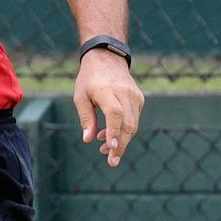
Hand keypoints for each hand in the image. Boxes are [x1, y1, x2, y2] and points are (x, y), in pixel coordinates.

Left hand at [75, 50, 144, 167]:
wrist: (107, 58)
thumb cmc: (89, 79)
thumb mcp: (80, 96)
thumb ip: (86, 118)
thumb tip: (88, 140)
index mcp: (107, 90)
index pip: (115, 114)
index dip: (114, 132)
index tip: (112, 148)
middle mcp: (124, 93)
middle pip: (127, 124)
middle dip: (121, 145)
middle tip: (112, 162)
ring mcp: (134, 96)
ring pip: (133, 125)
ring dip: (121, 140)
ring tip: (104, 149)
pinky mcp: (139, 99)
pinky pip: (133, 120)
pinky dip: (123, 131)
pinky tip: (108, 135)